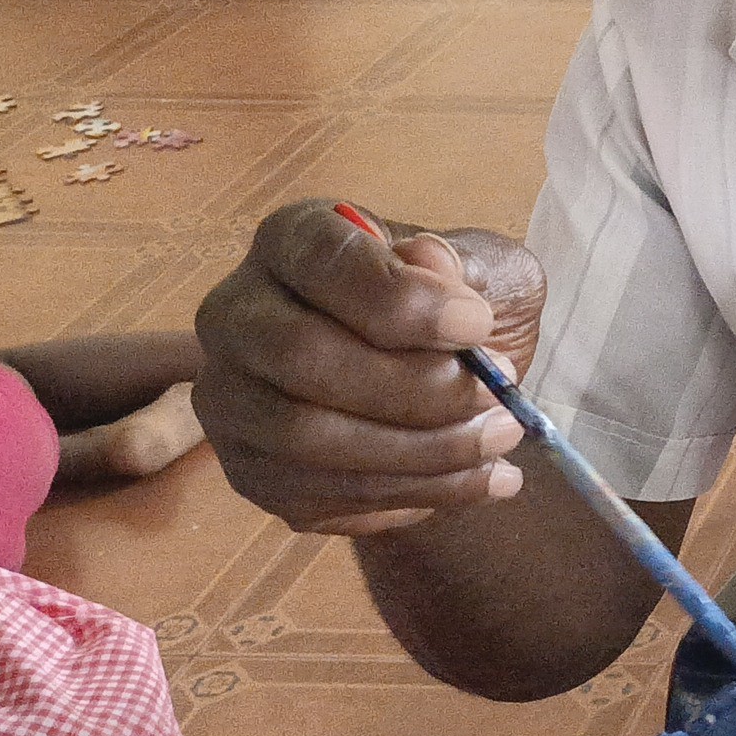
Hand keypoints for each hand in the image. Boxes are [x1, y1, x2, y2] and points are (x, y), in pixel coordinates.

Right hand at [192, 200, 547, 537]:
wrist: (440, 382)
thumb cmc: (456, 308)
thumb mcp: (485, 268)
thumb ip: (466, 264)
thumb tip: (432, 261)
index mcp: (293, 241)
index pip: (320, 260)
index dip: (401, 298)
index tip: (478, 325)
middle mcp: (238, 315)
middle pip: (298, 355)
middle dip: (413, 386)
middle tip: (498, 392)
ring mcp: (232, 400)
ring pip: (304, 437)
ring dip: (421, 450)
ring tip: (503, 438)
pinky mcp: (251, 472)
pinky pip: (320, 495)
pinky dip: (414, 493)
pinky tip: (478, 479)